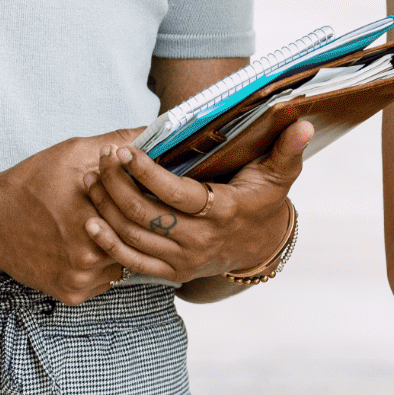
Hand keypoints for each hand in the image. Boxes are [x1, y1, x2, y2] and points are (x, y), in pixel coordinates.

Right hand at [0, 129, 143, 304]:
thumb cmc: (30, 182)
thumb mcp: (72, 153)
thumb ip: (117, 141)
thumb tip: (153, 130)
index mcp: (96, 219)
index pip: (141, 213)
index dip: (140, 199)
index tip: (135, 191)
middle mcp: (90, 255)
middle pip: (133, 241)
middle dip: (130, 224)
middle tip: (118, 209)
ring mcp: (81, 279)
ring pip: (121, 262)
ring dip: (118, 245)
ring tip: (100, 225)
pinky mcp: (71, 294)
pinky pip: (103, 282)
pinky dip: (100, 266)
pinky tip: (86, 245)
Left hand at [80, 120, 311, 284]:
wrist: (258, 247)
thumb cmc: (263, 201)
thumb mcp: (279, 175)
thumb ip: (287, 148)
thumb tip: (304, 122)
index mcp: (222, 211)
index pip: (178, 194)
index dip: (147, 174)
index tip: (124, 150)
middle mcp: (200, 240)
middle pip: (146, 215)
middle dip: (117, 185)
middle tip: (101, 158)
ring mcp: (183, 260)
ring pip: (134, 237)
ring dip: (106, 208)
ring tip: (89, 179)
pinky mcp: (170, 272)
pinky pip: (132, 263)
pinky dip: (108, 244)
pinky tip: (91, 221)